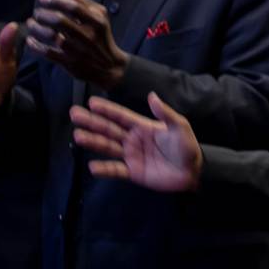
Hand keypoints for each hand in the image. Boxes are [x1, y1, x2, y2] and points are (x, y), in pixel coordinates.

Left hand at [25, 0, 128, 88]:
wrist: (110, 67)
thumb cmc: (101, 36)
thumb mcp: (98, 17)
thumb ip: (80, 0)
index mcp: (97, 22)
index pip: (73, 7)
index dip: (55, 0)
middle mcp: (88, 36)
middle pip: (60, 20)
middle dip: (43, 14)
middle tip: (37, 12)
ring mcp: (79, 50)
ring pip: (51, 36)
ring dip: (36, 28)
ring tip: (31, 23)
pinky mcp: (70, 63)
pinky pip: (47, 53)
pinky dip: (35, 45)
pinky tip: (30, 39)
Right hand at [70, 93, 201, 192]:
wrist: (193, 171)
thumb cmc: (187, 147)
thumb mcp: (179, 127)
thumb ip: (165, 113)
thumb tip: (151, 95)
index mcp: (143, 127)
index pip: (121, 116)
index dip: (107, 110)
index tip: (91, 102)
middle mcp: (133, 140)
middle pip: (109, 130)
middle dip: (92, 122)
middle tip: (74, 114)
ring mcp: (132, 156)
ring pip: (108, 147)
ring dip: (94, 142)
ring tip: (79, 135)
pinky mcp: (133, 172)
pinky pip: (116, 170)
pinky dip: (104, 169)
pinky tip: (93, 166)